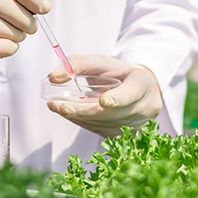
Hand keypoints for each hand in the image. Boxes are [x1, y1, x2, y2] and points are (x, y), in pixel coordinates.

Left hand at [46, 54, 161, 136]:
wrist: (137, 89)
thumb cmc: (117, 73)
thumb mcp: (100, 62)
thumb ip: (77, 64)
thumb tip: (52, 77)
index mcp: (142, 83)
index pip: (132, 92)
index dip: (118, 98)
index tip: (103, 101)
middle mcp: (145, 107)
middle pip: (114, 114)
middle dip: (85, 112)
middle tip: (62, 108)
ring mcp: (137, 125)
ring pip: (106, 125)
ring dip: (81, 118)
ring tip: (59, 108)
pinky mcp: (127, 135)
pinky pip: (103, 132)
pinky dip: (84, 123)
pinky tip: (70, 115)